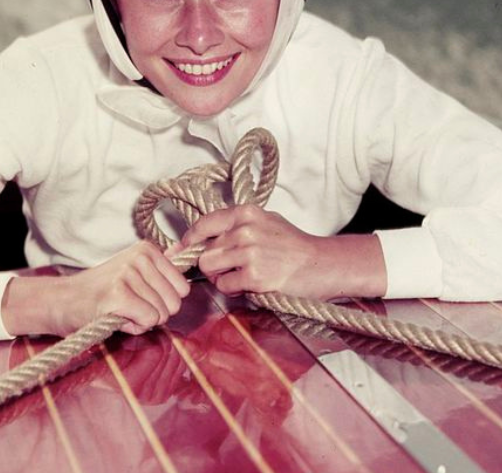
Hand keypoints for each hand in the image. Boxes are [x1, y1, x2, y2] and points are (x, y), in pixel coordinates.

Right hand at [2, 242, 190, 336]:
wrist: (61, 301)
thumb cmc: (99, 291)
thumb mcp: (132, 271)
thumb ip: (160, 264)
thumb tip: (184, 249)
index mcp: (146, 250)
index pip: (182, 287)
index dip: (163, 301)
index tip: (140, 296)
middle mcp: (139, 257)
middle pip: (175, 302)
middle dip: (155, 313)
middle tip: (128, 306)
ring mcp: (128, 275)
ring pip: (162, 314)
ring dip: (141, 320)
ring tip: (119, 310)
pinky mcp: (118, 295)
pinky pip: (148, 320)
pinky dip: (133, 326)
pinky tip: (115, 316)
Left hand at [183, 205, 386, 299]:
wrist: (322, 264)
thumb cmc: (294, 246)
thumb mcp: (265, 223)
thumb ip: (235, 227)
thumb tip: (201, 239)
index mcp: (246, 213)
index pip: (204, 224)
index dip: (188, 240)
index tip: (179, 250)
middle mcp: (245, 229)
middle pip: (204, 252)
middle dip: (212, 265)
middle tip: (231, 269)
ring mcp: (249, 252)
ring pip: (210, 268)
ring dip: (221, 277)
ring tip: (242, 277)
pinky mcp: (255, 275)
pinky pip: (225, 286)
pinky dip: (234, 290)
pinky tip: (252, 285)